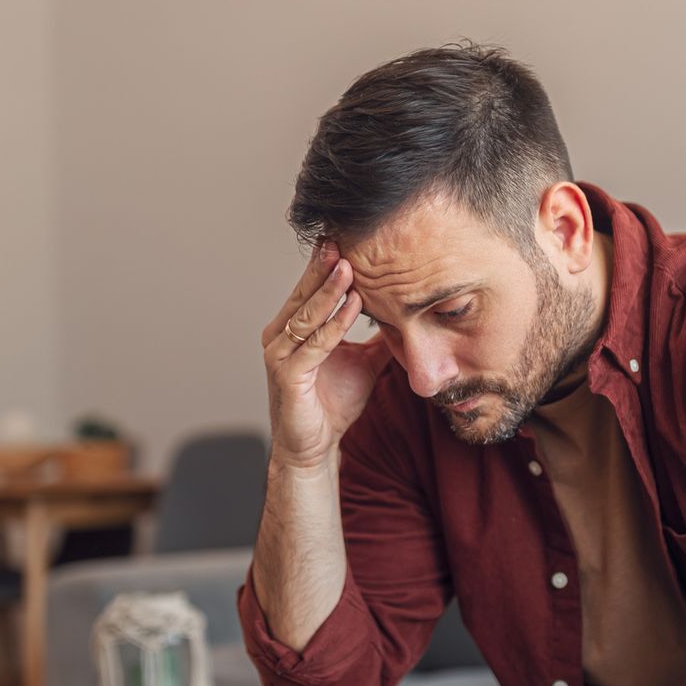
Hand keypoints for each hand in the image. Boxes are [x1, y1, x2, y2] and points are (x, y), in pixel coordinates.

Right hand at [261, 241, 394, 471]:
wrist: (315, 447)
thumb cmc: (332, 404)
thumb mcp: (363, 362)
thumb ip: (377, 338)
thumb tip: (405, 315)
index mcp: (292, 329)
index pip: (310, 289)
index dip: (326, 265)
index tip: (346, 239)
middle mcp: (280, 337)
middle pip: (304, 294)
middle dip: (324, 267)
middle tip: (341, 238)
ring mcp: (280, 356)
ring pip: (308, 315)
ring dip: (330, 290)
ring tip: (349, 267)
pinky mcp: (288, 376)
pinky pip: (314, 345)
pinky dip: (335, 324)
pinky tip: (353, 306)